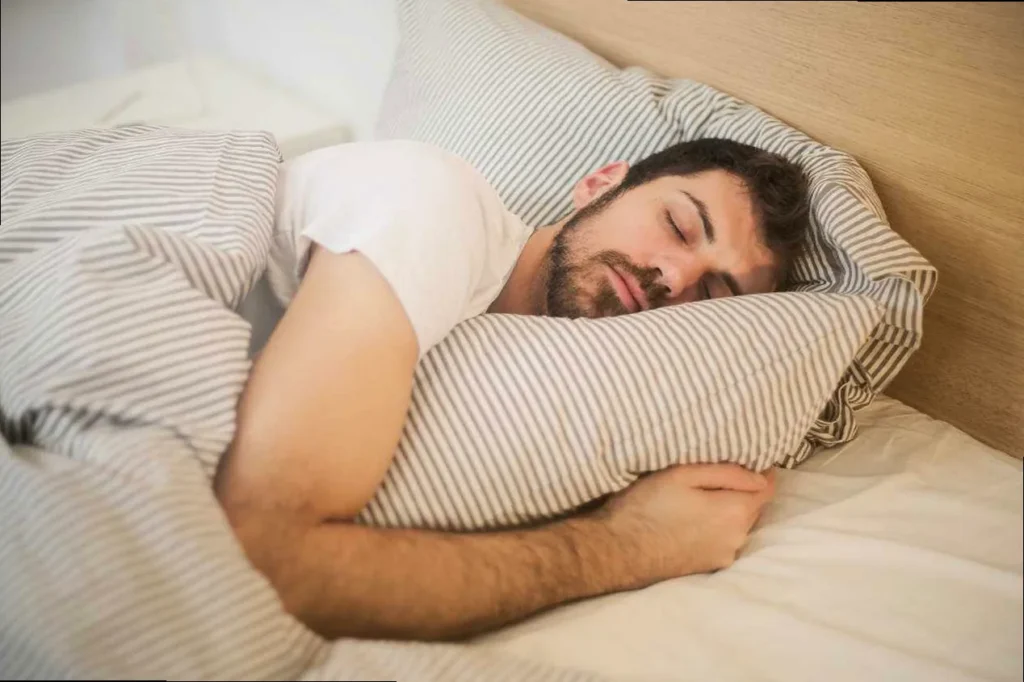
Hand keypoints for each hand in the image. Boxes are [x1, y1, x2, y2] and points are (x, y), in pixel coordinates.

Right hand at [592, 464, 775, 588]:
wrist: (619, 551)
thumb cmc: (647, 506)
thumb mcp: (683, 475)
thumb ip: (727, 473)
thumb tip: (760, 476)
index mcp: (736, 512)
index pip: (767, 488)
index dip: (759, 471)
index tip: (742, 460)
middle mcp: (738, 538)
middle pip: (753, 507)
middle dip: (740, 491)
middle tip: (710, 477)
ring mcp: (724, 556)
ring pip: (737, 524)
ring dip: (726, 511)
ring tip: (696, 500)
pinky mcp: (710, 567)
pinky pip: (723, 540)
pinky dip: (715, 528)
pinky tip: (690, 521)